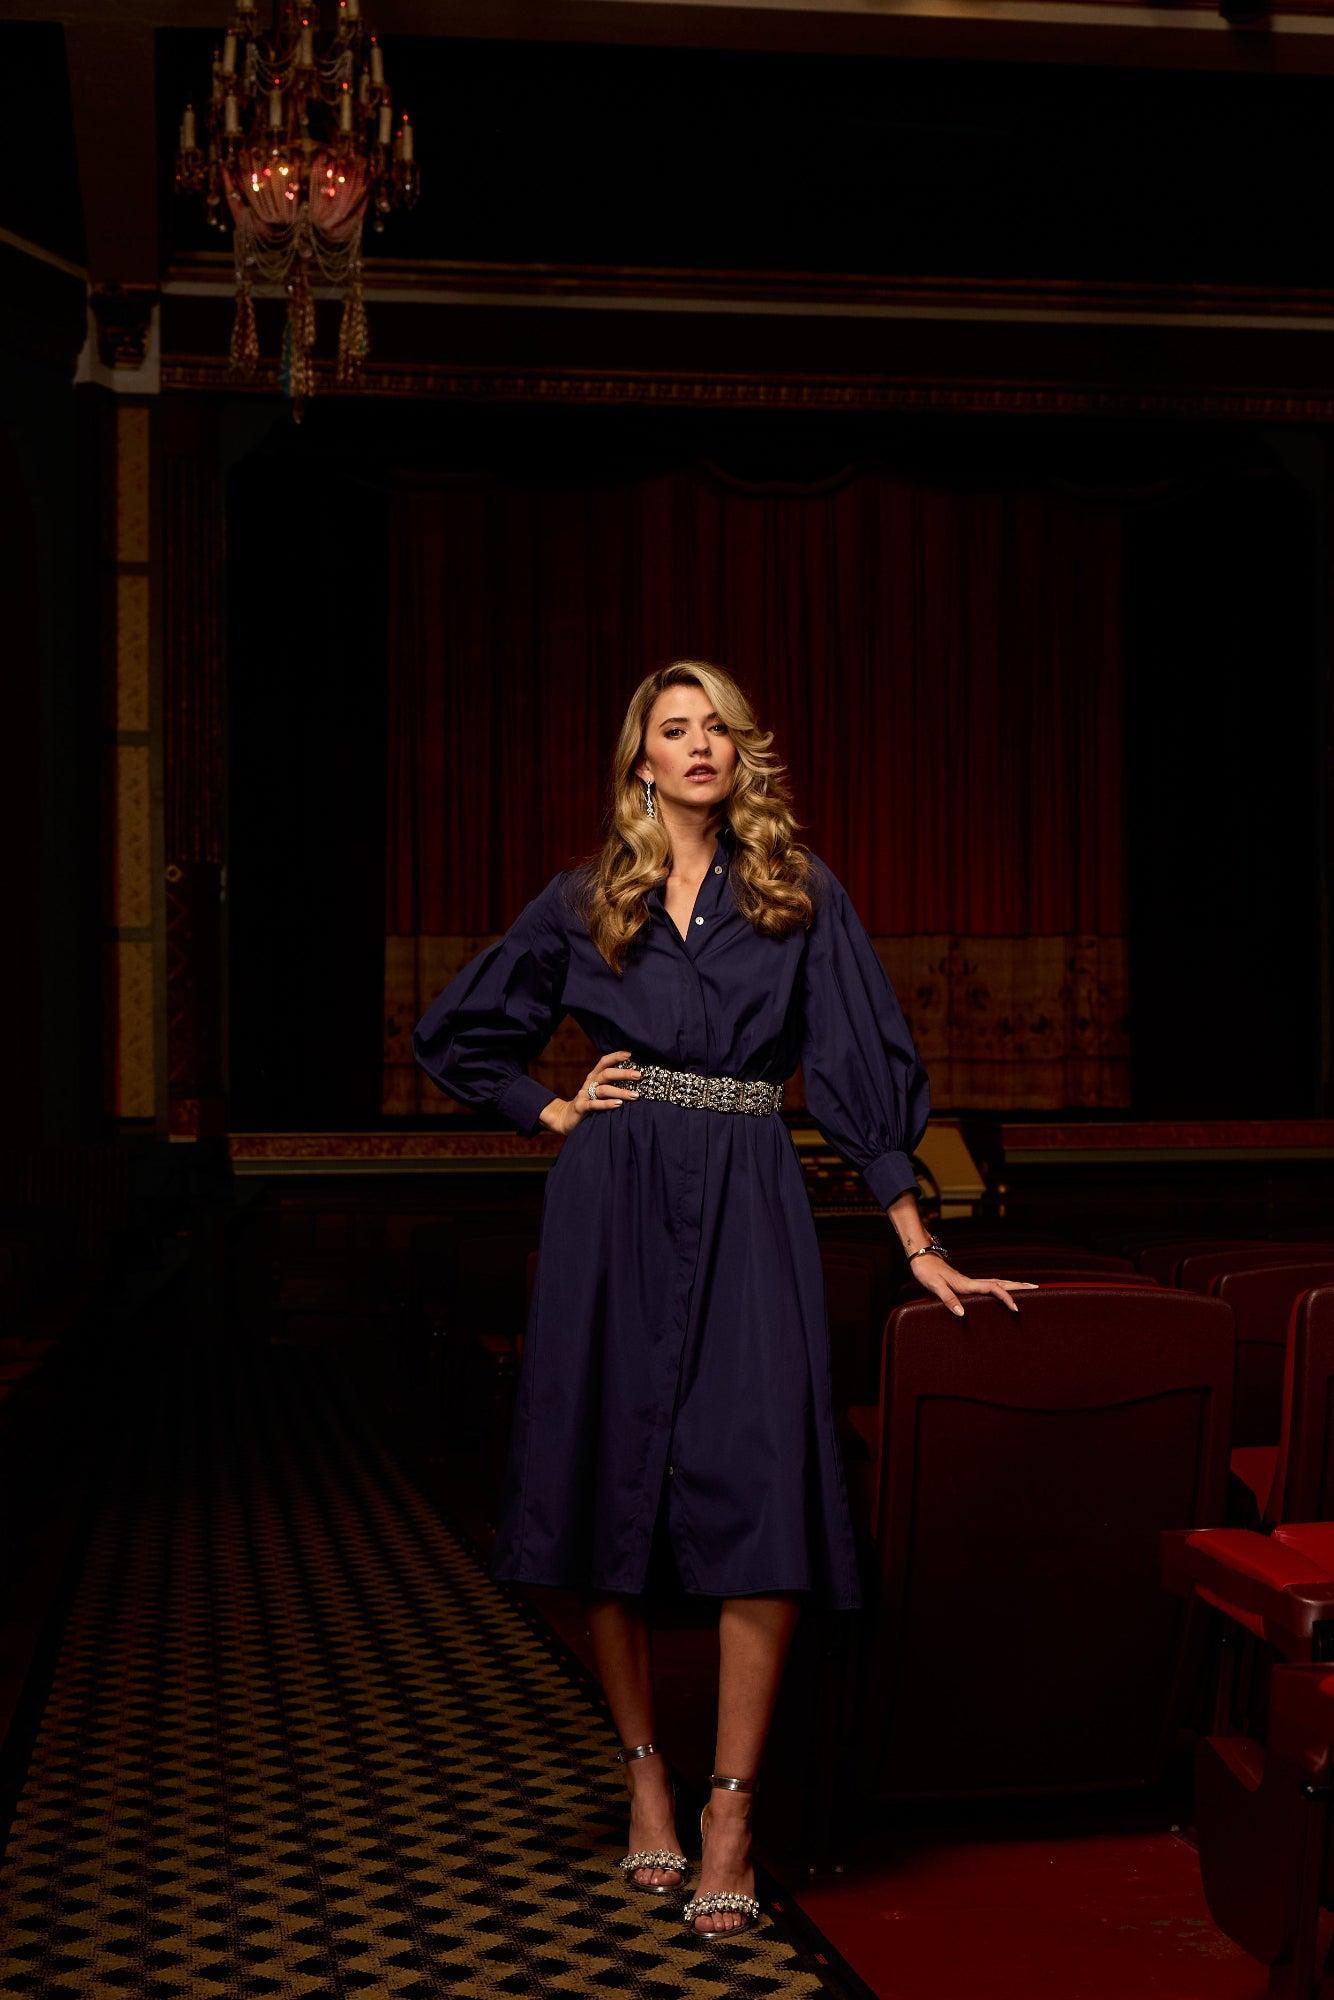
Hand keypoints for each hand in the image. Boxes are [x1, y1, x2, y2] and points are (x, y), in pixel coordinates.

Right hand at [542, 1049, 641, 1136]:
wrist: (567, 1117)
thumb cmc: (590, 1102)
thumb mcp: (600, 1090)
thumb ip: (612, 1084)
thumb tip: (635, 1079)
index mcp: (594, 1076)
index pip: (604, 1062)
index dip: (616, 1056)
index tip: (630, 1055)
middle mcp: (589, 1082)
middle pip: (606, 1074)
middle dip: (623, 1073)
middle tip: (639, 1075)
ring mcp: (584, 1094)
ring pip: (603, 1090)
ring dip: (620, 1092)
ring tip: (634, 1095)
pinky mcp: (581, 1106)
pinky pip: (594, 1104)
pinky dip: (607, 1104)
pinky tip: (618, 1104)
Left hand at [908, 1252, 1038, 1318]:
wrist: (920, 1257)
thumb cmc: (926, 1271)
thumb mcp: (935, 1286)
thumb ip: (949, 1299)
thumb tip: (963, 1314)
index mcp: (967, 1284)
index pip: (992, 1289)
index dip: (1005, 1297)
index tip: (1016, 1307)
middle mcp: (971, 1282)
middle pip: (1001, 1282)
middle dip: (1019, 1286)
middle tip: (1037, 1288)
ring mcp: (969, 1282)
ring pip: (997, 1282)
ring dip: (1012, 1285)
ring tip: (1028, 1287)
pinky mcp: (965, 1283)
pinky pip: (989, 1285)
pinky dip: (1001, 1287)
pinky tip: (1003, 1290)